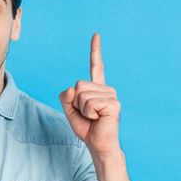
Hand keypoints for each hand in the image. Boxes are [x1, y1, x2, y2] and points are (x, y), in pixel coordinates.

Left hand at [59, 33, 121, 156]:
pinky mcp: (113, 104)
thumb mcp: (70, 111)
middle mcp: (106, 89)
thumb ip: (66, 97)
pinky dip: (88, 114)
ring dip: (82, 110)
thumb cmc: (87, 129)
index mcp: (97, 89)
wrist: (98, 145)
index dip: (95, 51)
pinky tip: (99, 119)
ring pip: (82, 95)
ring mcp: (111, 95)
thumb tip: (72, 88)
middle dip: (75, 103)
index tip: (96, 35)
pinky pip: (89, 103)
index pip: (96, 66)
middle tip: (88, 115)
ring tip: (94, 118)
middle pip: (78, 86)